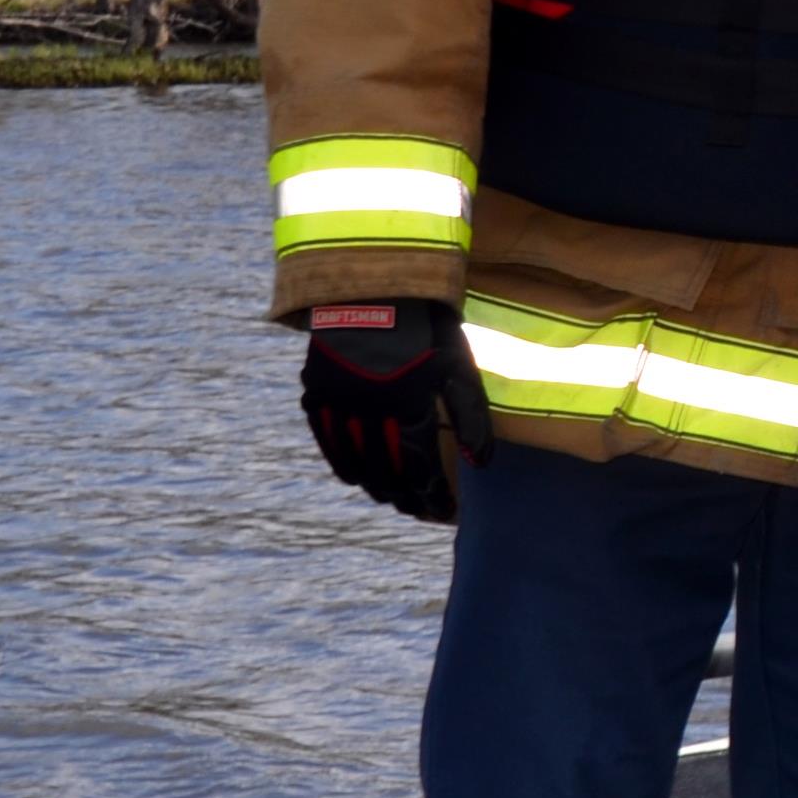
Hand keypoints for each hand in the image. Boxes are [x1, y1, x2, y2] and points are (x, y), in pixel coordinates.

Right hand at [299, 297, 494, 521]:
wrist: (375, 285)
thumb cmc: (426, 328)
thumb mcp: (458, 367)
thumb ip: (472, 417)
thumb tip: (481, 464)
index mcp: (407, 405)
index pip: (419, 468)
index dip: (432, 495)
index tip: (444, 512)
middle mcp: (369, 410)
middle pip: (385, 472)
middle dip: (405, 498)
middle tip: (419, 511)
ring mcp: (338, 401)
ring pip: (353, 461)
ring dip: (373, 486)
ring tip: (392, 499)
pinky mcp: (316, 390)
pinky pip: (326, 439)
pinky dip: (340, 462)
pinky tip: (352, 477)